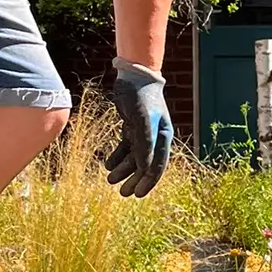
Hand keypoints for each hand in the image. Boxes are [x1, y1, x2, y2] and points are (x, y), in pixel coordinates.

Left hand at [107, 60, 173, 196]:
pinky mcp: (132, 127)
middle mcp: (155, 136)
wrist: (134, 76)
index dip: (148, 181)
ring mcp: (143, 132)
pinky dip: (117, 157)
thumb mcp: (143, 120)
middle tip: (122, 193)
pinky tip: (108, 164)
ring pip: (133, 157)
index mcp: (163, 136)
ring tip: (110, 180)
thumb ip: (144, 144)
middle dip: (134, 179)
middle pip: (145, 164)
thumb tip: (143, 169)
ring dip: (123, 169)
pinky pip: (125, 147)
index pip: (158, 165)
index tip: (137, 195)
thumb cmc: (141, 97)